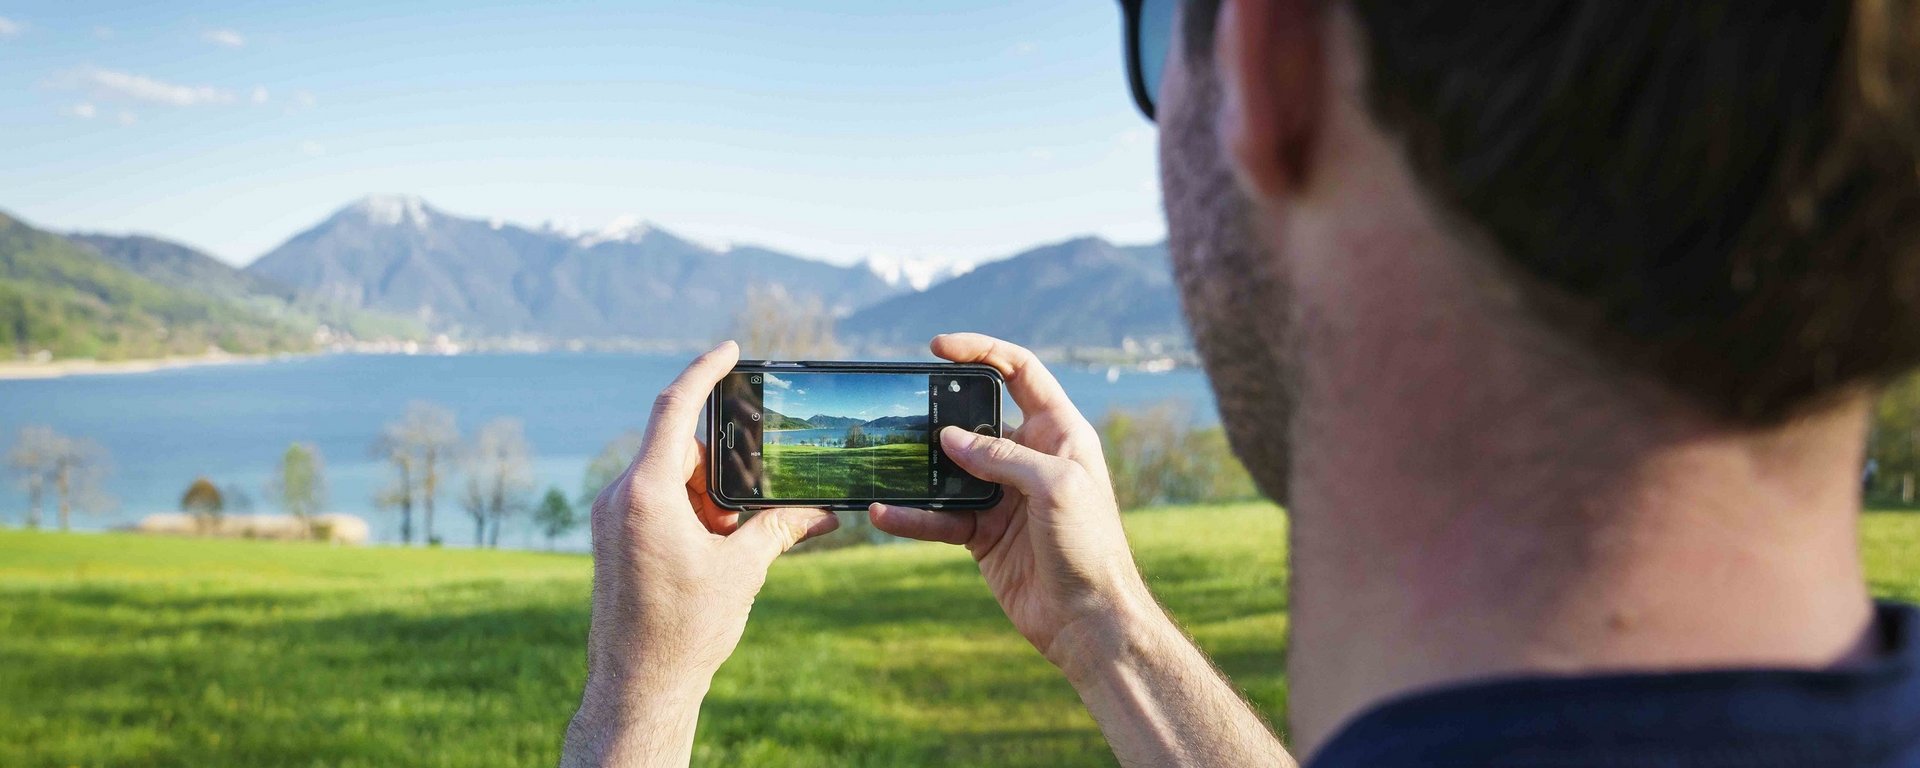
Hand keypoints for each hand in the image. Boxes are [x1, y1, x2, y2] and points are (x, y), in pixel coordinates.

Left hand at [563, 341, 838, 766]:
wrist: (638, 685)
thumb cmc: (685, 630)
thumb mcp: (743, 570)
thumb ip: (780, 528)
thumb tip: (824, 513)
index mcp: (647, 493)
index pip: (675, 409)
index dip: (704, 371)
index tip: (729, 349)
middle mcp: (620, 496)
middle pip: (680, 450)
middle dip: (723, 469)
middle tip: (750, 508)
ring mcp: (611, 517)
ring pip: (669, 478)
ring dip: (706, 498)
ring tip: (729, 545)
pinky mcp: (611, 537)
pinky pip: (654, 502)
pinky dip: (688, 513)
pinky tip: (712, 549)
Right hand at [869, 333, 1156, 674]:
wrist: (1089, 620)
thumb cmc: (1090, 546)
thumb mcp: (1055, 485)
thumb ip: (1001, 455)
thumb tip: (949, 438)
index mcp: (1059, 433)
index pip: (1020, 372)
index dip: (983, 351)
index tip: (939, 347)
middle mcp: (1030, 458)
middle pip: (976, 418)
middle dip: (939, 413)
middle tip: (904, 410)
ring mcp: (1004, 496)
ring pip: (950, 469)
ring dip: (918, 468)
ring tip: (885, 463)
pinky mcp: (983, 533)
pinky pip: (940, 515)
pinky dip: (913, 515)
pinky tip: (887, 514)